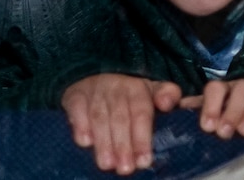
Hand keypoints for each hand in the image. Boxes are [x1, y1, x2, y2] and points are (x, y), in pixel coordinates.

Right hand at [61, 74, 181, 175]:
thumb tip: (168, 102)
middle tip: (125, 169)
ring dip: (103, 141)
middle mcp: (116, 87)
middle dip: (123, 145)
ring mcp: (95, 90)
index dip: (142, 138)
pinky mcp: (75, 94)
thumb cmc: (130, 94)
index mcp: (138, 88)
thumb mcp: (151, 90)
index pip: (141, 112)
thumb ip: (166, 95)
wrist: (97, 74)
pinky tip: (85, 142)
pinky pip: (77, 108)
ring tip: (106, 164)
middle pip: (120, 118)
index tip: (144, 161)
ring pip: (99, 116)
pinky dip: (80, 125)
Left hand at [180, 79, 243, 139]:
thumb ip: (190, 110)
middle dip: (233, 111)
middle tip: (226, 133)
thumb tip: (166, 106)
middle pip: (240, 88)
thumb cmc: (223, 119)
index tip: (208, 127)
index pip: (216, 88)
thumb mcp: (206, 115)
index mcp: (222, 89)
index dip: (212, 106)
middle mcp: (241, 86)